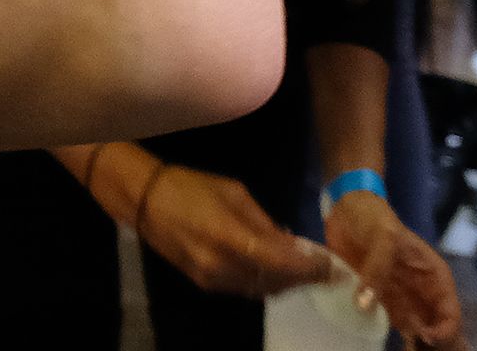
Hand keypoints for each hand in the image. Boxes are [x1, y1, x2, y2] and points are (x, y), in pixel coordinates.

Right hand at [135, 163, 335, 298]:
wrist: (145, 202)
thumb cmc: (191, 186)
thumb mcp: (234, 193)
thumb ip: (264, 223)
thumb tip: (291, 244)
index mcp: (229, 236)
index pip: (280, 261)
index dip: (309, 267)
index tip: (331, 266)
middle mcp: (221, 265)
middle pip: (274, 282)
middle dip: (303, 278)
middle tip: (326, 270)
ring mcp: (212, 279)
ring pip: (261, 290)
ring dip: (287, 283)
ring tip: (306, 271)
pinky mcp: (205, 285)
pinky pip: (245, 289)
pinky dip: (266, 283)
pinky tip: (277, 271)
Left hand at [324, 190, 464, 346]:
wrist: (347, 211)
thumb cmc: (374, 218)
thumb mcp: (382, 235)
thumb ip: (377, 267)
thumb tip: (365, 304)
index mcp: (433, 277)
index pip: (449, 312)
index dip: (444, 330)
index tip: (424, 336)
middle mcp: (422, 293)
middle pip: (438, 328)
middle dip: (434, 345)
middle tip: (417, 350)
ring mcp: (402, 300)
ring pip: (419, 333)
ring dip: (417, 346)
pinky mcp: (381, 303)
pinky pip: (393, 328)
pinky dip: (395, 340)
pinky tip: (392, 346)